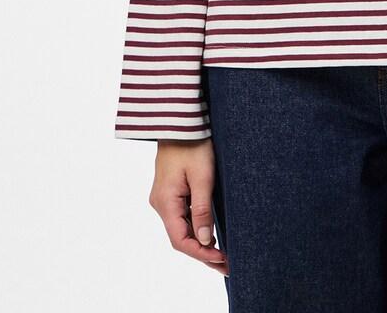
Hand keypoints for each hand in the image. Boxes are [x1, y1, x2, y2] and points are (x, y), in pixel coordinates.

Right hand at [149, 140, 228, 275]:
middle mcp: (160, 203)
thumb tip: (204, 240)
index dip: (201, 254)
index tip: (221, 260)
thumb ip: (202, 209)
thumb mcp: (202, 176)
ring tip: (222, 255)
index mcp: (165, 202)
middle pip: (180, 237)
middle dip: (203, 253)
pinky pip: (181, 216)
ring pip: (181, 228)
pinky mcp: (170, 191)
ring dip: (200, 242)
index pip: (180, 240)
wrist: (181, 121)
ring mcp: (164, 198)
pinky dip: (195, 228)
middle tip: (226, 264)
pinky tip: (210, 236)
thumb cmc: (193, 144)